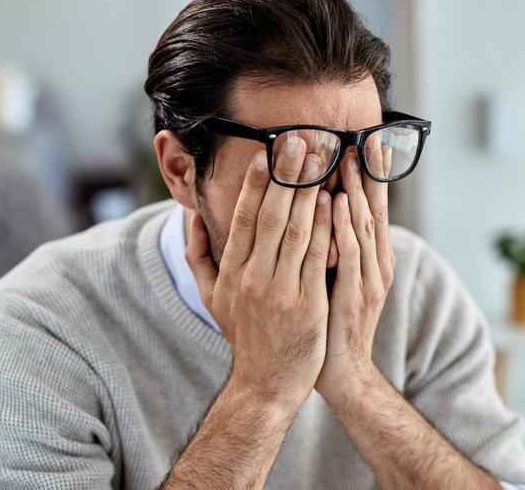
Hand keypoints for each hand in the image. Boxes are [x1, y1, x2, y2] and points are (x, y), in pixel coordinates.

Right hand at [186, 140, 332, 408]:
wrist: (267, 383)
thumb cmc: (243, 335)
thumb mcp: (210, 297)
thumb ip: (197, 254)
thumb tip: (190, 216)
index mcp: (230, 273)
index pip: (243, 219)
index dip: (255, 184)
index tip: (266, 152)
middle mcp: (252, 279)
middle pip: (271, 217)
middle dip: (287, 175)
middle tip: (301, 139)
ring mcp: (280, 293)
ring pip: (296, 231)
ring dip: (310, 191)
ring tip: (322, 159)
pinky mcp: (308, 305)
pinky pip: (318, 257)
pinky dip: (326, 226)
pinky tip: (334, 200)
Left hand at [316, 134, 395, 399]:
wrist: (341, 371)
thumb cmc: (331, 321)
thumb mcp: (335, 277)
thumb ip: (331, 245)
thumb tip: (318, 210)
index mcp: (372, 257)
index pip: (370, 208)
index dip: (370, 175)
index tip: (366, 140)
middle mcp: (376, 263)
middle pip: (373, 209)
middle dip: (369, 172)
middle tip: (364, 136)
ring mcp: (369, 279)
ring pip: (362, 226)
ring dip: (355, 190)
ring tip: (348, 156)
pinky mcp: (356, 295)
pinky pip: (349, 254)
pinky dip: (343, 226)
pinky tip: (336, 202)